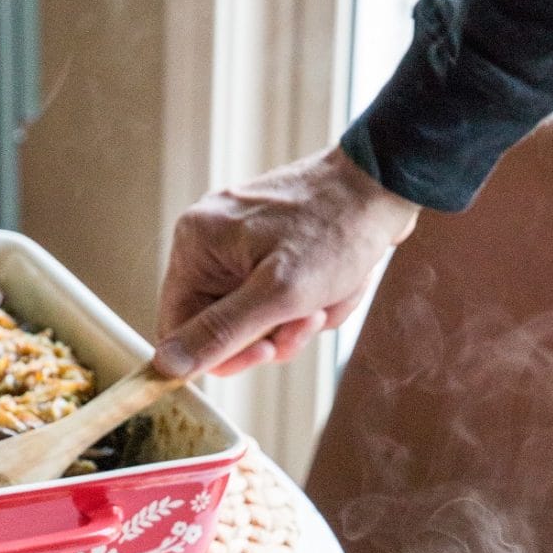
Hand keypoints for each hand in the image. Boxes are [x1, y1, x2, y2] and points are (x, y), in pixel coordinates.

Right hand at [153, 146, 419, 378]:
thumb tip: (166, 367)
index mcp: (196, 246)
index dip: (220, 355)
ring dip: (299, 320)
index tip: (266, 353)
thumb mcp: (278, 294)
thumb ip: (220, 333)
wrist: (386, 185)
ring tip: (330, 295)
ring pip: (258, 318)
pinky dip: (310, 302)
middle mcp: (210, 242)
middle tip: (310, 317)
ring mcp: (241, 244)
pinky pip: (279, 300)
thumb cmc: (335, 231)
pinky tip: (335, 284)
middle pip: (224, 327)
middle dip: (274, 333)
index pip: (179, 329)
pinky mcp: (271, 248)